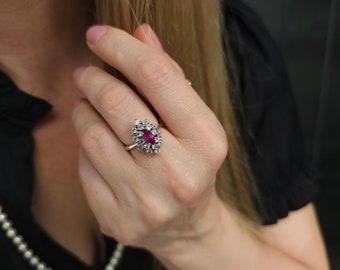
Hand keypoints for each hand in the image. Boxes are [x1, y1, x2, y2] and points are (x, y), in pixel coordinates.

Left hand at [72, 24, 227, 253]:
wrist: (188, 226)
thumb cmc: (191, 164)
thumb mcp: (193, 122)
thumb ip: (168, 77)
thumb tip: (141, 33)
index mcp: (206, 141)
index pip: (157, 77)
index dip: (122, 47)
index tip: (99, 35)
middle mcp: (179, 174)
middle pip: (117, 104)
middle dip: (93, 78)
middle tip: (86, 72)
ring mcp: (147, 202)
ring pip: (92, 134)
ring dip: (83, 110)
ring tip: (90, 106)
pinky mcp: (118, 220)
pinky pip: (84, 166)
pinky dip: (85, 147)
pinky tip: (98, 145)